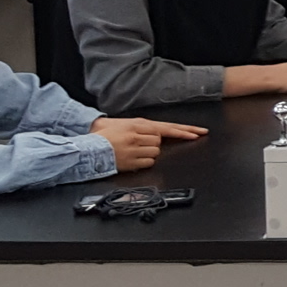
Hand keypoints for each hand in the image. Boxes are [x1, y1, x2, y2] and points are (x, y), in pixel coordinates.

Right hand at [90, 116, 206, 170]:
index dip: (184, 131)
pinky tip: (134, 159)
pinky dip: (144, 162)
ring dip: (149, 153)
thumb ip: (140, 127)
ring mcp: (135, 149)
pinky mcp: (132, 161)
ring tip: (135, 150)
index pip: (165, 127)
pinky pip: (148, 162)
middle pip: (161, 140)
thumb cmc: (105, 136)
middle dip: (159, 143)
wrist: (89, 148)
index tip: (198, 133)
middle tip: (194, 137)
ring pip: (156, 152)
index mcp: (136, 125)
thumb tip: (156, 132)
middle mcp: (137, 136)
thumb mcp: (123, 124)